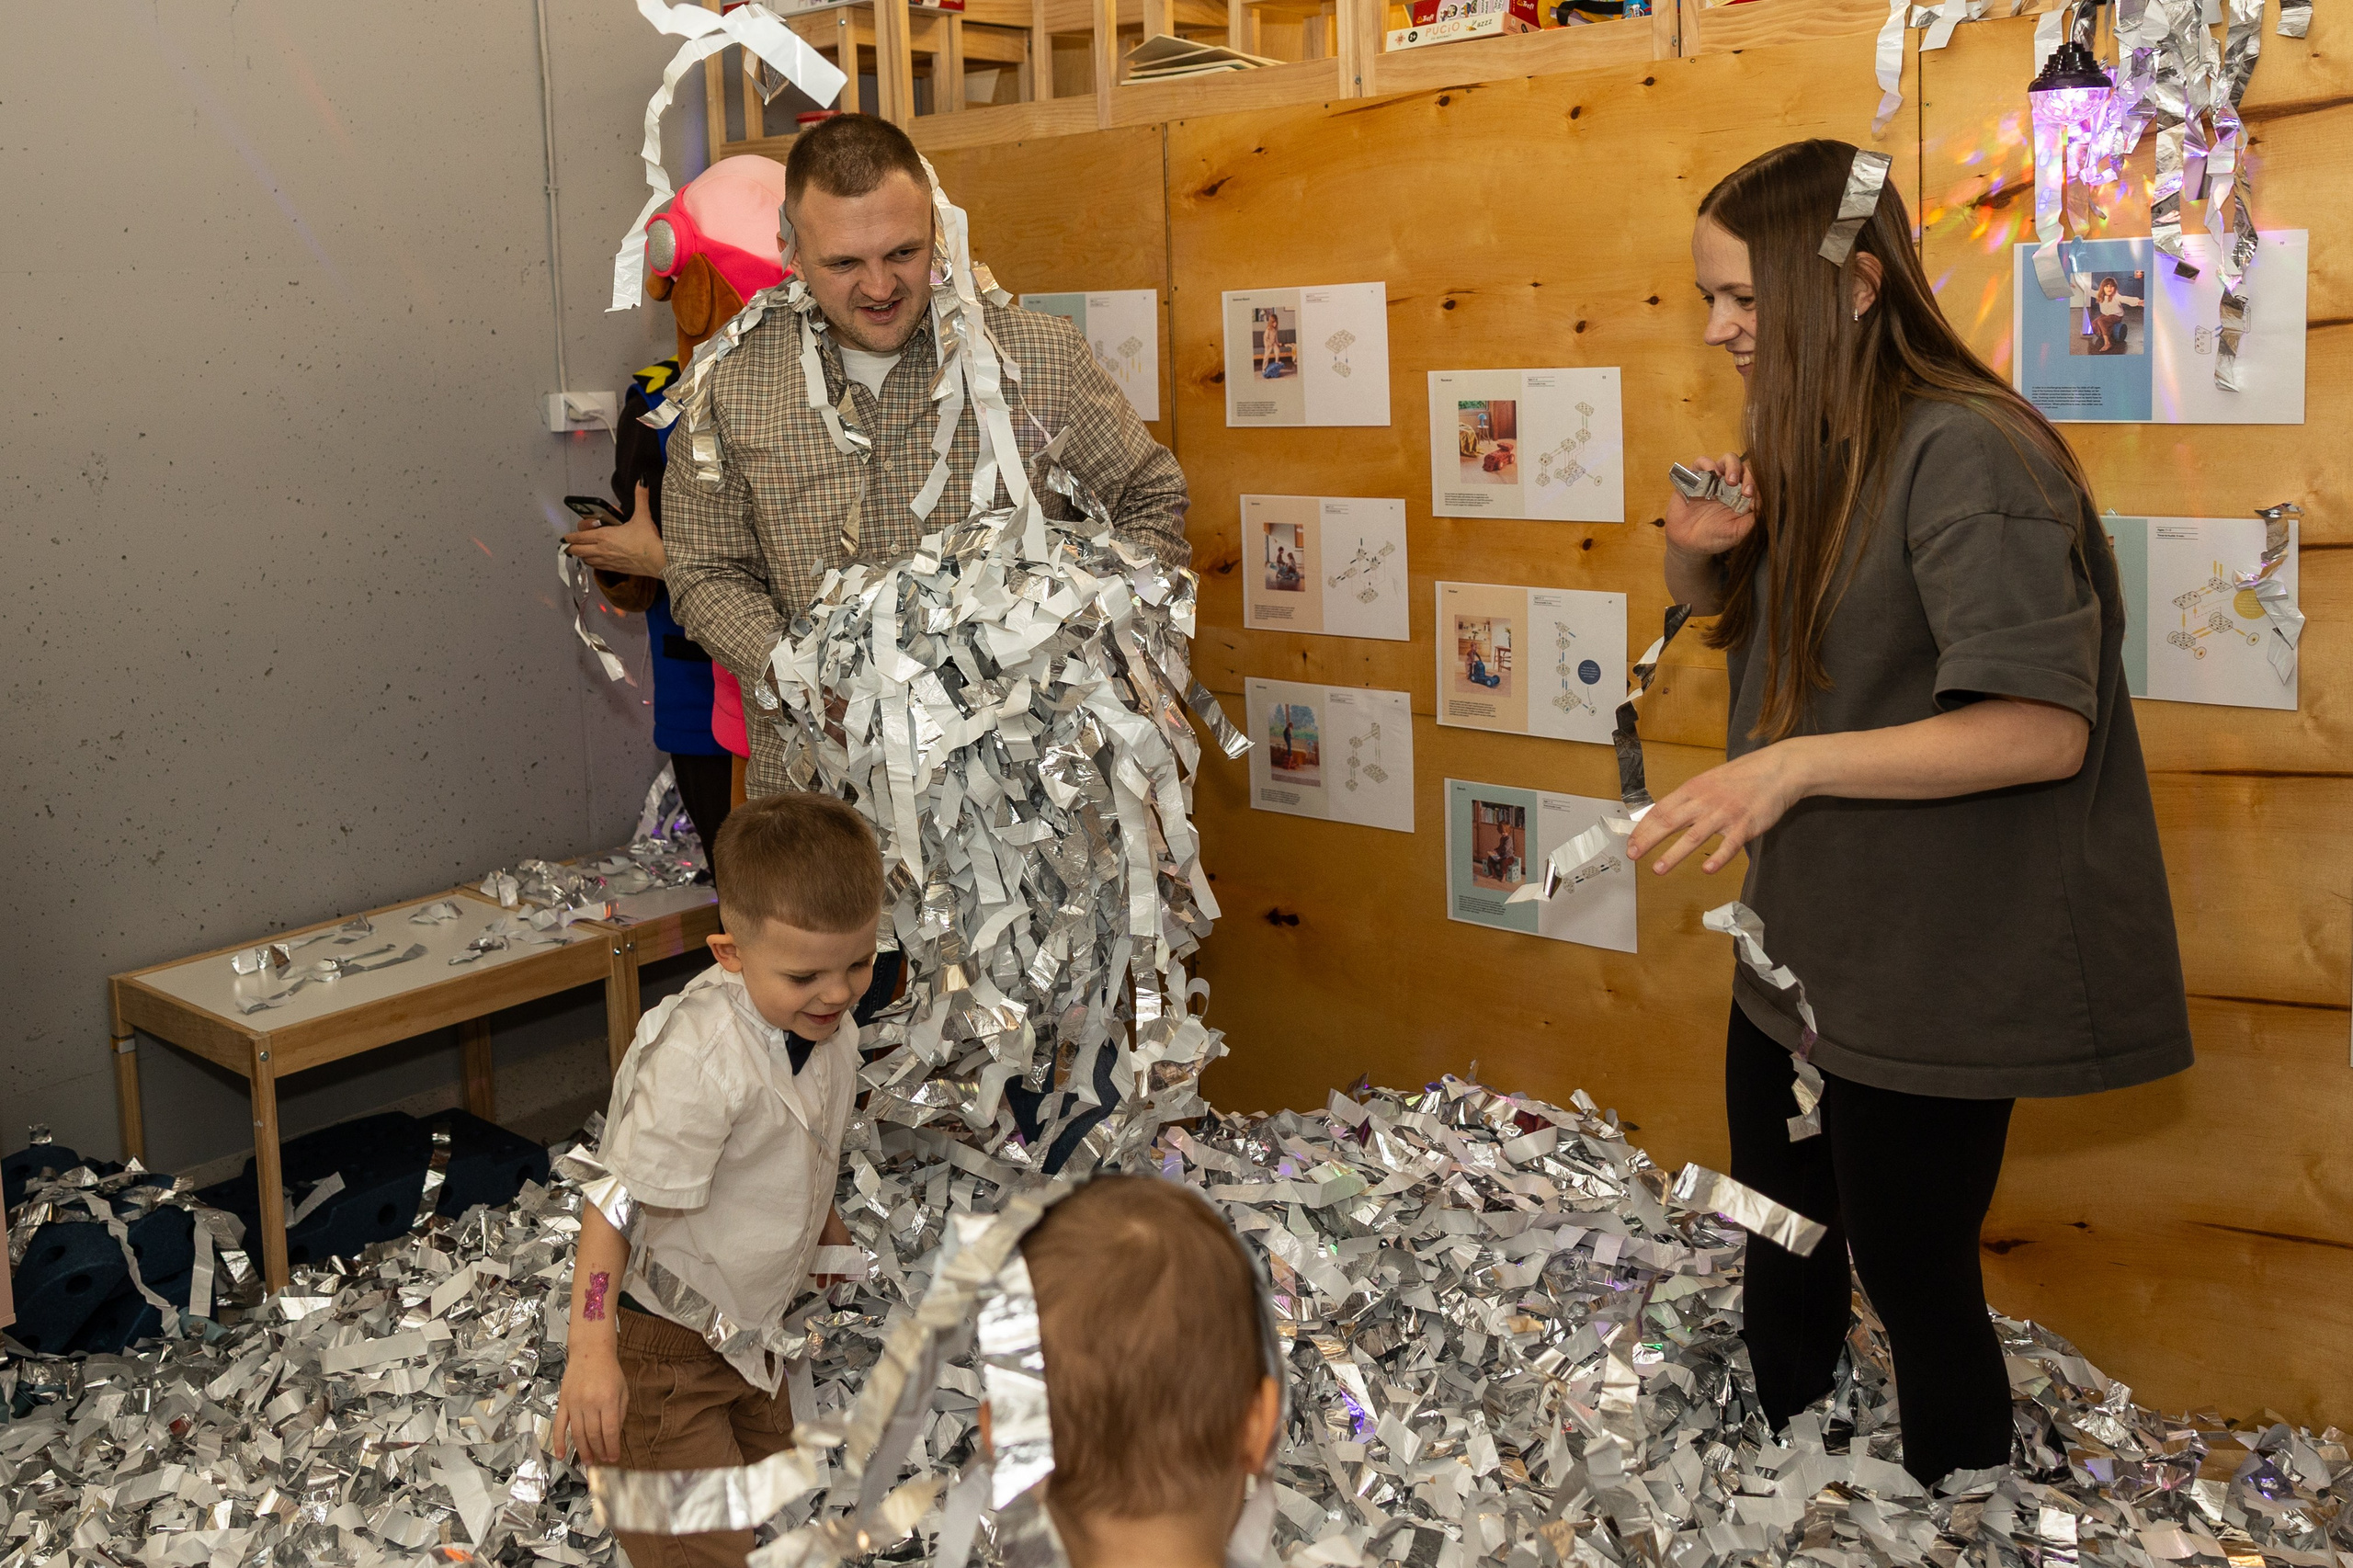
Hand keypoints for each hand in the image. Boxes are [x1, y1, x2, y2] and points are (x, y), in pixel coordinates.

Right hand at [552, 1345, 628, 1464]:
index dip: (612, 1447)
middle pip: (593, 1435)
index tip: (613, 1458)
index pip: (610, 1430)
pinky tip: (561, 1454)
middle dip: (598, 1451)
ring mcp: (574, 1403)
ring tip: (587, 1461)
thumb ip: (620, 1413)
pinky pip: (559, 1425)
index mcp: (608, 1400)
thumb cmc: (609, 1370)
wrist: (590, 1352)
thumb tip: (614, 1435)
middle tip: (601, 1461)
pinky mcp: (563, 1402)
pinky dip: (559, 1441)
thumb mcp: (623, 1390)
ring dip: (582, 1450)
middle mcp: (590, 1403)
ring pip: (577, 1433)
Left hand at [562, 484, 664, 576]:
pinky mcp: (615, 568)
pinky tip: (594, 560)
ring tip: (579, 551)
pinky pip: (596, 567)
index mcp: (605, 535)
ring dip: (581, 555)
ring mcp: (607, 561)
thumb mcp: (643, 515)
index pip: (580, 537)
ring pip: (586, 559)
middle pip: (578, 550)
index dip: (570, 537)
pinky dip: (591, 563)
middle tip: (567, 545)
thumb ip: (640, 497)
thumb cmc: (649, 542)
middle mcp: (602, 549)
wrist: (658, 561)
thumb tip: (641, 482)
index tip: (565, 536)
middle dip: (570, 547)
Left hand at [812, 1205, 854, 1287]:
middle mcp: (836, 1249)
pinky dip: (814, 1267)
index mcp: (846, 1248)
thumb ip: (845, 1261)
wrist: (819, 1217)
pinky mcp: (815, 1247)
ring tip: (820, 1283)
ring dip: (823, 1275)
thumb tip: (845, 1276)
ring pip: (825, 1265)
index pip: (849, 1263)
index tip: (845, 1281)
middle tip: (831, 1284)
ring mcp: (825, 1248)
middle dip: (834, 1276)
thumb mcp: (843, 1246)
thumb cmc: (834, 1227)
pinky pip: (815, 1260)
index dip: (847, 1273)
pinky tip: (812, 1272)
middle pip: (835, 1266)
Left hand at [1624, 741, 1809, 875]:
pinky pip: (1730, 845)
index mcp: (1694, 789)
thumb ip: (1690, 798)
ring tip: (1658, 869)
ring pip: (1695, 836)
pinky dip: (1719, 858)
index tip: (1630, 841)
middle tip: (1633, 854)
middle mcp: (1706, 801)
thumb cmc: (1744, 776)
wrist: (1778, 769)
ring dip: (1674, 854)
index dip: (1643, 827)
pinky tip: (1707, 870)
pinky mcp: (1746, 825)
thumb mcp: (1710, 780)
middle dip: (1648, 840)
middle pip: (1670, 821)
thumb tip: (1667, 814)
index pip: (1661, 809)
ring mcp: (1725, 813)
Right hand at [1663, 454, 1756, 561]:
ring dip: (1732, 466)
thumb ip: (1753, 519)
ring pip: (1728, 459)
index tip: (1753, 500)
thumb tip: (1764, 503)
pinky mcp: (1695, 478)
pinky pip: (1702, 462)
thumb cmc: (1714, 538)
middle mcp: (1729, 485)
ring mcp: (1713, 480)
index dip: (1757, 486)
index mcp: (1741, 496)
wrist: (1687, 544)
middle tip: (1745, 492)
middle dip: (1748, 476)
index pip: (1755, 481)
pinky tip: (1711, 474)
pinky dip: (1708, 464)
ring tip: (1729, 480)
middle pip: (1745, 467)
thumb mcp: (1738, 533)